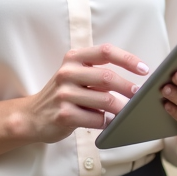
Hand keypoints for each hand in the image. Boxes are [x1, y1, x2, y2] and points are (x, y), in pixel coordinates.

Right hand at [11, 44, 147, 144]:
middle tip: (141, 96)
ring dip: (121, 109)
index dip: (128, 59)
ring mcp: (64, 94)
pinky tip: (109, 124)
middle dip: (129, 87)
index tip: (144, 69)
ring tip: (128, 113)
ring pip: (105, 100)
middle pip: (107, 77)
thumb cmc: (62, 95)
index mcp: (73, 58)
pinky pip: (96, 119)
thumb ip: (97, 72)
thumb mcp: (75, 75)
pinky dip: (107, 123)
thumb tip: (134, 80)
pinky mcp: (64, 114)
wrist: (32, 116)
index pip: (106, 51)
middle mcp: (67, 72)